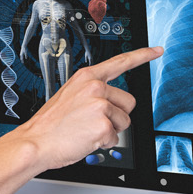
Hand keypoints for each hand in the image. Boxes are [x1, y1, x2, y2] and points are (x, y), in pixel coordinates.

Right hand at [16, 47, 160, 168]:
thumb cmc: (49, 125)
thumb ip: (90, 94)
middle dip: (117, 115)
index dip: (142, 56)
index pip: (120, 62)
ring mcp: (100, 105)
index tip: (157, 50)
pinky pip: (116, 138)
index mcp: (86, 78)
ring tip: (87, 130)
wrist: (35, 142)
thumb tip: (108, 104)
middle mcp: (95, 87)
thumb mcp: (69, 98)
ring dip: (111, 131)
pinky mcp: (103, 124)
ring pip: (125, 121)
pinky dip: (103, 143)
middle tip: (94, 122)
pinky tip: (86, 139)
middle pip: (129, 102)